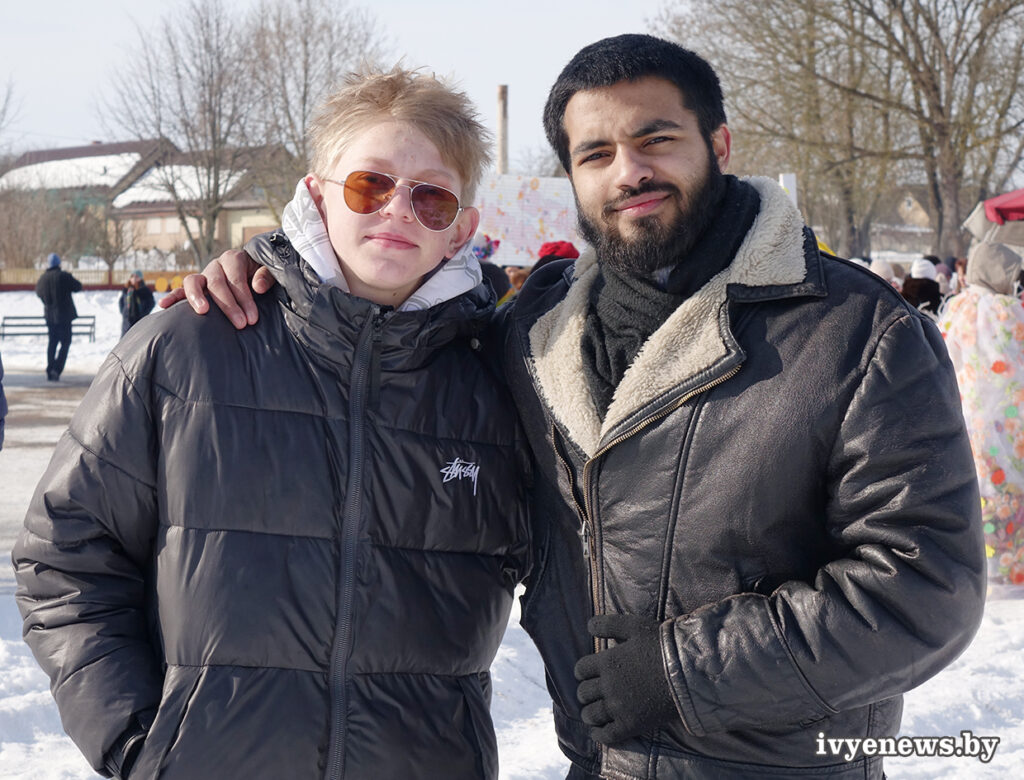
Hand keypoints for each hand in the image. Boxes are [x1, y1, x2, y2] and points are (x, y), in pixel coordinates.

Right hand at [156, 250, 274, 328]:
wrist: (254, 275)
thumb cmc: (262, 277)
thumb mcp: (270, 273)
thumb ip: (266, 276)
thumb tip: (257, 286)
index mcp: (234, 259)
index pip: (236, 277)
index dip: (244, 297)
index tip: (252, 318)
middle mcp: (216, 265)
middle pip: (216, 282)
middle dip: (229, 304)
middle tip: (241, 324)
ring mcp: (203, 275)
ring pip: (193, 281)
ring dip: (197, 297)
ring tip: (204, 311)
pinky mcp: (195, 288)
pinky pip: (180, 290)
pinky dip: (172, 297)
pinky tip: (163, 306)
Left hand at [574, 614, 677, 744]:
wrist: (688, 672)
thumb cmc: (662, 646)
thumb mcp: (635, 626)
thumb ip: (609, 624)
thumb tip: (588, 625)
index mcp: (607, 662)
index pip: (581, 669)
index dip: (582, 672)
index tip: (586, 675)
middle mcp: (608, 686)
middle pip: (583, 693)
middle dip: (585, 693)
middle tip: (591, 694)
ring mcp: (619, 708)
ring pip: (591, 715)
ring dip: (589, 713)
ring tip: (593, 713)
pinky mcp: (631, 725)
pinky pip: (607, 735)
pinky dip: (599, 735)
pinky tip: (598, 732)